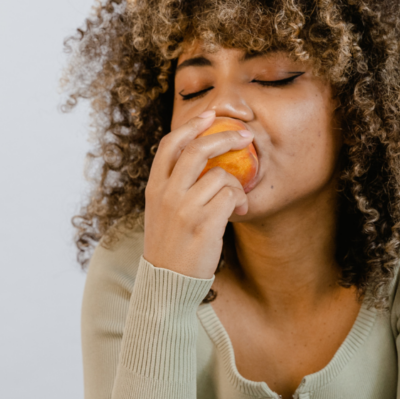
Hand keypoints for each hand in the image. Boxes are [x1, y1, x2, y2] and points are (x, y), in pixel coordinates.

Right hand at [142, 111, 251, 278]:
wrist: (167, 283)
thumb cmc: (170, 248)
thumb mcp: (160, 213)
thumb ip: (173, 187)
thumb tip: (201, 160)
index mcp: (154, 189)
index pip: (170, 145)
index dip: (192, 125)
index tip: (210, 116)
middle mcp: (166, 195)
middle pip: (197, 149)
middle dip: (225, 136)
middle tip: (245, 136)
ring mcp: (184, 209)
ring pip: (220, 174)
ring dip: (237, 183)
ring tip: (239, 199)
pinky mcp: (204, 224)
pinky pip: (230, 196)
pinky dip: (240, 200)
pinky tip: (240, 211)